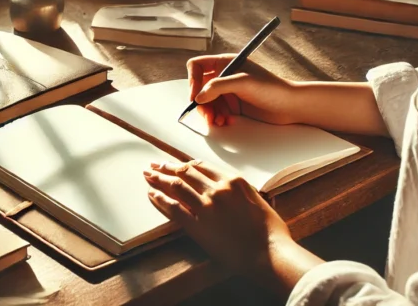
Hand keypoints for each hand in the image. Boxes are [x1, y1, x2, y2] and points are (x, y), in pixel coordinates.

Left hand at [144, 160, 321, 292]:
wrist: (269, 254)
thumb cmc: (269, 231)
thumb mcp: (256, 200)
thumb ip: (239, 190)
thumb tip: (229, 186)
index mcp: (232, 181)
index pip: (201, 167)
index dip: (184, 164)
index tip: (175, 164)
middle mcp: (217, 189)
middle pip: (184, 173)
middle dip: (167, 168)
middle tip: (154, 166)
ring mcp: (205, 206)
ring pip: (176, 186)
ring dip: (159, 179)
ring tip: (148, 176)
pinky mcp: (197, 225)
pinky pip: (174, 208)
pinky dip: (161, 200)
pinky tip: (152, 195)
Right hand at [186, 55, 300, 126]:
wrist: (290, 106)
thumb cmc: (271, 88)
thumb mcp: (242, 82)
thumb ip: (218, 87)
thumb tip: (198, 97)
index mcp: (224, 63)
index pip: (197, 66)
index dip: (193, 80)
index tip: (195, 96)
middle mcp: (223, 76)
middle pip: (199, 88)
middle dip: (201, 103)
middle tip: (207, 116)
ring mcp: (228, 91)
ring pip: (206, 102)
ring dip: (209, 113)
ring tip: (219, 122)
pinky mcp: (233, 105)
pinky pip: (216, 111)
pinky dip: (218, 118)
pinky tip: (227, 122)